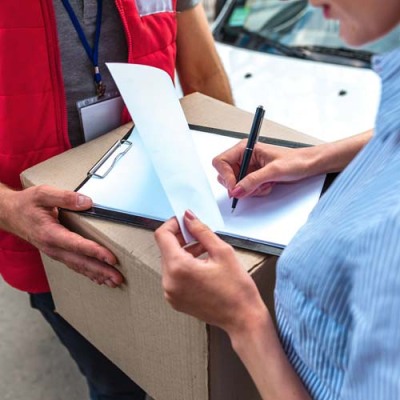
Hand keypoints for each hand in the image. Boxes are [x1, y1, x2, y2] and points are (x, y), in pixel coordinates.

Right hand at [1, 185, 122, 287]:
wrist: (9, 214)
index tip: (111, 258)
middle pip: (81, 262)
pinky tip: (100, 278)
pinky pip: (75, 266)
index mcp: (50, 233)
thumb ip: (65, 197)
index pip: (77, 245)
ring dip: (97, 275)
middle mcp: (53, 247)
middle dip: (101, 271)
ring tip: (114, 282)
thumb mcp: (42, 194)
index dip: (95, 252)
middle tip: (118, 278)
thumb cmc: (26, 204)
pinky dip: (88, 273)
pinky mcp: (57, 253)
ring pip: (79, 267)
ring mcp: (55, 253)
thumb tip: (87, 202)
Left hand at [155, 210, 266, 334]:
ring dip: (184, 251)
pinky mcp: (175, 300)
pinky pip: (174, 275)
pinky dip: (184, 266)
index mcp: (179, 268)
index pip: (162, 236)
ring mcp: (170, 293)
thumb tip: (189, 217)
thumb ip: (201, 231)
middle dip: (181, 237)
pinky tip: (202, 264)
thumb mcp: (222, 252)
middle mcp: (169, 282)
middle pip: (166, 249)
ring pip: (170, 261)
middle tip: (199, 234)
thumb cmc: (237, 289)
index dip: (173, 224)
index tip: (185, 221)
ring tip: (204, 249)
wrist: (243, 318)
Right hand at [212, 140, 314, 198]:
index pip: (221, 162)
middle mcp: (244, 157)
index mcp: (245, 148)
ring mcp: (248, 169)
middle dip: (239, 185)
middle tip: (253, 186)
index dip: (225, 176)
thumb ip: (253, 180)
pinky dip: (255, 191)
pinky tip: (268, 185)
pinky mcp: (253, 178)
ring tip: (265, 184)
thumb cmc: (296, 160)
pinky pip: (246, 190)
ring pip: (236, 186)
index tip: (235, 187)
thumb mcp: (274, 170)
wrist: (309, 165)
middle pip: (225, 176)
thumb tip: (236, 190)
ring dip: (250, 189)